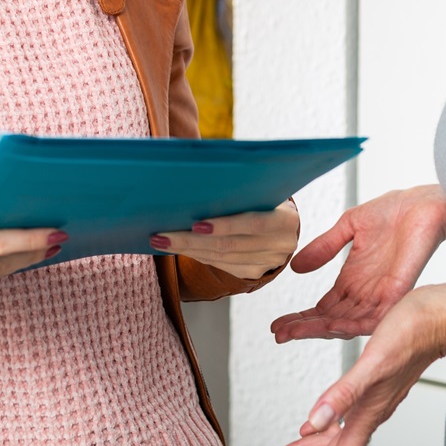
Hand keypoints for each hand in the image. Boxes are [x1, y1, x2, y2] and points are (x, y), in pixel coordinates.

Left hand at [150, 200, 299, 279]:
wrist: (283, 223)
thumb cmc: (263, 195)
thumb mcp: (260, 187)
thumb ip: (239, 185)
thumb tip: (195, 172)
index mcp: (286, 219)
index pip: (254, 223)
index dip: (225, 225)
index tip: (195, 223)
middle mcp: (280, 245)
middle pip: (230, 245)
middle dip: (191, 240)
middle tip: (161, 235)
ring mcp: (267, 262)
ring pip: (221, 258)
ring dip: (187, 249)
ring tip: (160, 240)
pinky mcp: (254, 272)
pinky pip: (220, 265)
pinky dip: (197, 255)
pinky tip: (178, 246)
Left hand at [266, 283, 445, 445]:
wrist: (441, 316)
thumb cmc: (413, 333)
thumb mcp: (373, 362)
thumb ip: (343, 393)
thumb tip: (313, 422)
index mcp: (367, 414)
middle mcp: (369, 413)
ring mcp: (372, 401)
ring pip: (333, 440)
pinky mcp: (372, 386)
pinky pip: (341, 418)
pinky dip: (322, 427)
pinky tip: (312, 426)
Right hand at [270, 184, 445, 341]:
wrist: (424, 204)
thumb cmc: (395, 212)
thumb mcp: (349, 227)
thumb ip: (324, 247)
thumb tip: (295, 266)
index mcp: (354, 278)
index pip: (324, 307)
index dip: (301, 317)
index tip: (277, 324)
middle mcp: (366, 292)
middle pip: (331, 320)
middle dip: (304, 328)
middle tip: (279, 334)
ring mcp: (381, 295)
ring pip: (347, 323)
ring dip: (321, 329)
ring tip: (295, 332)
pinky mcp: (397, 293)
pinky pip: (375, 317)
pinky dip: (353, 324)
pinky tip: (331, 327)